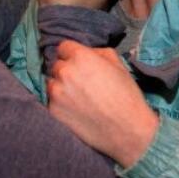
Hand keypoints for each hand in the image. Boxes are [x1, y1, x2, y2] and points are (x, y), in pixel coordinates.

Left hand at [47, 41, 157, 167]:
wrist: (127, 130)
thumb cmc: (126, 95)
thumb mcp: (118, 64)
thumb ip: (97, 52)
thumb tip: (87, 53)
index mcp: (81, 57)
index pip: (63, 47)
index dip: (72, 55)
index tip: (78, 63)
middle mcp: (65, 72)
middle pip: (56, 65)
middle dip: (66, 71)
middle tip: (80, 82)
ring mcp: (56, 92)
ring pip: (51, 83)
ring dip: (60, 87)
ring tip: (77, 97)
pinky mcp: (53, 111)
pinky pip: (51, 101)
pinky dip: (60, 103)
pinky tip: (76, 110)